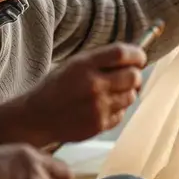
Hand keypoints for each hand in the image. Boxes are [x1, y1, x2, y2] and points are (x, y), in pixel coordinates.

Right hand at [0, 43, 146, 147]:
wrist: (38, 117)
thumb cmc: (57, 88)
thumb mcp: (73, 65)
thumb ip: (100, 60)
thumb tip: (134, 59)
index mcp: (84, 65)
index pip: (122, 53)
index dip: (137, 54)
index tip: (140, 57)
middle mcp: (93, 85)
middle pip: (133, 76)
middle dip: (135, 75)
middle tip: (130, 76)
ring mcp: (98, 107)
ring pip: (131, 96)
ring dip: (127, 93)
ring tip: (112, 92)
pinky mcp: (100, 125)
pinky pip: (122, 113)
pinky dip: (118, 109)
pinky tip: (102, 107)